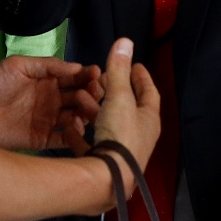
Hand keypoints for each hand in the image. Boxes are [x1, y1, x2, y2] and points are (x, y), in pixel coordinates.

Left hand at [0, 55, 104, 150]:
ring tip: (88, 111)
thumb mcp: (18, 65)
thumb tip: (77, 67)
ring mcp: (48, 120)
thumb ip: (48, 65)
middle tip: (95, 94)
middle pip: (80, 98)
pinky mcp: (42, 139)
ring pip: (76, 118)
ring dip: (86, 114)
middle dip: (91, 95)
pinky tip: (77, 127)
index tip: (98, 75)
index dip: (88, 76)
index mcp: (48, 80)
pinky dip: (74, 134)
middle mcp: (52, 100)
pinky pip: (63, 138)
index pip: (75, 78)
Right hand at [88, 37, 160, 202]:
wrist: (108, 178)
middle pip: (129, 108)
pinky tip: (71, 127)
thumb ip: (119, 70)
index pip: (149, 91)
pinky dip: (83, 133)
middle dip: (117, 92)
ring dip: (98, 111)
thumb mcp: (118, 97)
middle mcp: (140, 135)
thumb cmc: (120, 135)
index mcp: (149, 119)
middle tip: (105, 79)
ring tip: (84, 98)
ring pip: (111, 125)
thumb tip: (125, 42)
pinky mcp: (104, 163)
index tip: (134, 64)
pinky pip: (93, 144)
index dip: (141, 76)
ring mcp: (122, 151)